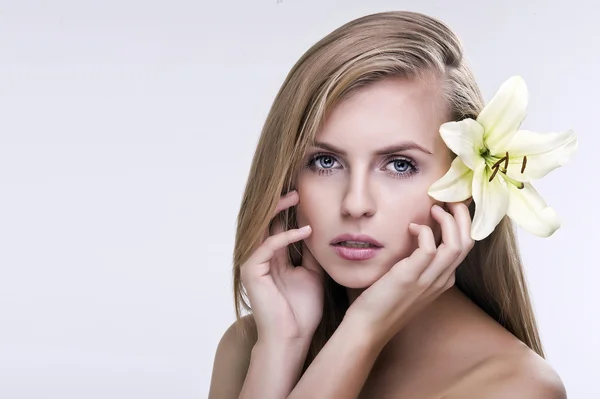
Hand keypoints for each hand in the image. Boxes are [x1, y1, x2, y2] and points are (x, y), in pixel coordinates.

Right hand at [240, 190, 324, 343]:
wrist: (293, 338)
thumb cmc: (302, 310)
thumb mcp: (313, 273)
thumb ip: (310, 252)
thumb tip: (318, 229)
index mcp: (274, 256)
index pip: (278, 223)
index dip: (290, 207)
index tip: (305, 190)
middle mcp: (261, 256)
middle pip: (266, 220)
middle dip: (281, 201)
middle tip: (297, 184)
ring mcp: (254, 263)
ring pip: (262, 227)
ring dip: (278, 210)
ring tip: (296, 196)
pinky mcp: (251, 272)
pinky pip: (267, 246)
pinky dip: (285, 236)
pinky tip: (305, 230)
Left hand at [344, 201, 473, 346]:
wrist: (369, 326)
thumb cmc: (384, 300)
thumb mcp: (409, 279)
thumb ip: (417, 261)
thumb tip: (417, 232)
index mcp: (443, 279)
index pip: (466, 246)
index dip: (463, 222)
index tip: (450, 205)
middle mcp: (441, 279)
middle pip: (468, 242)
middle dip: (463, 215)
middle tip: (448, 199)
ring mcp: (428, 279)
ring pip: (456, 244)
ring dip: (448, 220)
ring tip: (434, 208)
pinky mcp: (410, 277)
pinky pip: (428, 248)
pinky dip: (423, 232)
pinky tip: (411, 228)